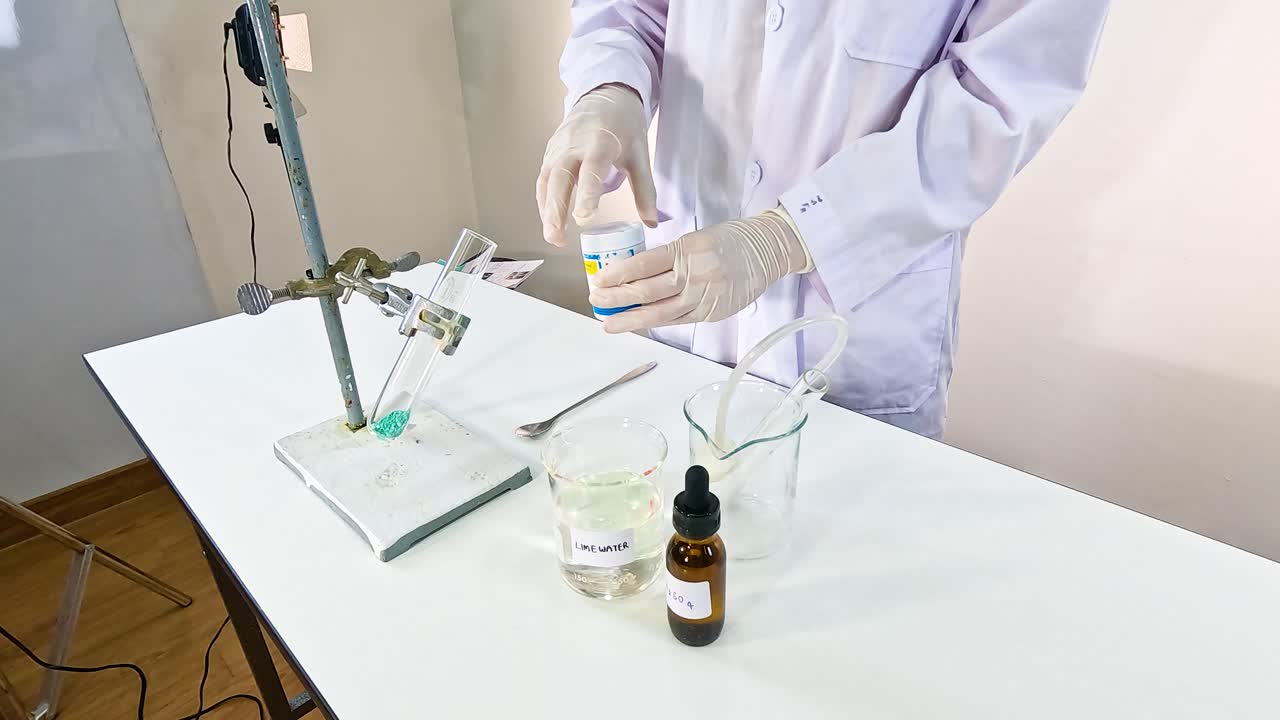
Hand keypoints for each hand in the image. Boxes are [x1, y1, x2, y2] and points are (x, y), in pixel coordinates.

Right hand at [536, 84, 657, 246]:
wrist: (605, 95)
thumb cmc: (623, 125)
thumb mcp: (640, 155)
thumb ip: (645, 191)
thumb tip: (651, 223)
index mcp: (600, 143)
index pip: (591, 171)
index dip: (587, 194)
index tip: (583, 217)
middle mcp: (573, 145)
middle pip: (559, 179)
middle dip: (556, 209)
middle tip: (557, 237)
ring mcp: (558, 148)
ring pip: (546, 181)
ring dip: (546, 210)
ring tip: (553, 236)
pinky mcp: (550, 152)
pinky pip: (543, 179)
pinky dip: (544, 201)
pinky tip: (550, 220)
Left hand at [588, 209, 812, 332]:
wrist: (767, 250)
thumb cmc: (729, 239)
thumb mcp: (695, 238)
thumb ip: (669, 257)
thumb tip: (635, 273)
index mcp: (687, 250)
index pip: (644, 264)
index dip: (618, 275)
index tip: (599, 280)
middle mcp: (695, 275)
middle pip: (647, 292)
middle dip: (616, 299)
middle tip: (596, 302)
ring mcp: (704, 297)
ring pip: (659, 313)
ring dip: (630, 319)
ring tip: (609, 323)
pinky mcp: (711, 313)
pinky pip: (677, 320)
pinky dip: (655, 323)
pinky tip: (638, 324)